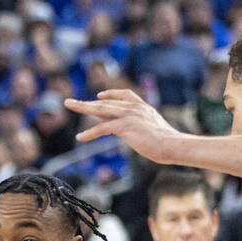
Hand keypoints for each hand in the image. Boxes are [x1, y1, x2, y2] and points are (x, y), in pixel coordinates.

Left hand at [64, 89, 183, 163]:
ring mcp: (128, 115)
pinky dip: (90, 133)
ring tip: (69, 105)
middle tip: (70, 101)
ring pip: (101, 109)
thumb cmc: (168, 143)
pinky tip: (80, 137)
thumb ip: (147, 127)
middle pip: (106, 102)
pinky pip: (103, 128)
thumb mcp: (157, 130)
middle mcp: (134, 107)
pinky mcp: (124, 126)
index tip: (99, 95)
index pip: (124, 95)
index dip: (110, 95)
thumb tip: (144, 135)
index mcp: (142, 107)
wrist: (172, 145)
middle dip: (87, 102)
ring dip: (82, 107)